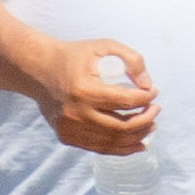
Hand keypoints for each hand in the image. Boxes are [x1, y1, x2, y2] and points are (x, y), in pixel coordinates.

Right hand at [40, 41, 164, 156]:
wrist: (37, 71)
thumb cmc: (72, 57)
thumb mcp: (102, 46)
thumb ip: (131, 59)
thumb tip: (148, 85)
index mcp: (84, 89)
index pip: (125, 101)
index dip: (146, 98)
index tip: (154, 92)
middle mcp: (76, 113)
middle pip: (121, 126)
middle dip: (146, 120)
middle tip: (156, 110)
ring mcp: (69, 128)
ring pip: (112, 141)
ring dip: (137, 136)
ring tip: (150, 126)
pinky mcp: (66, 136)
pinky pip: (99, 148)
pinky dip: (121, 148)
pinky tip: (137, 143)